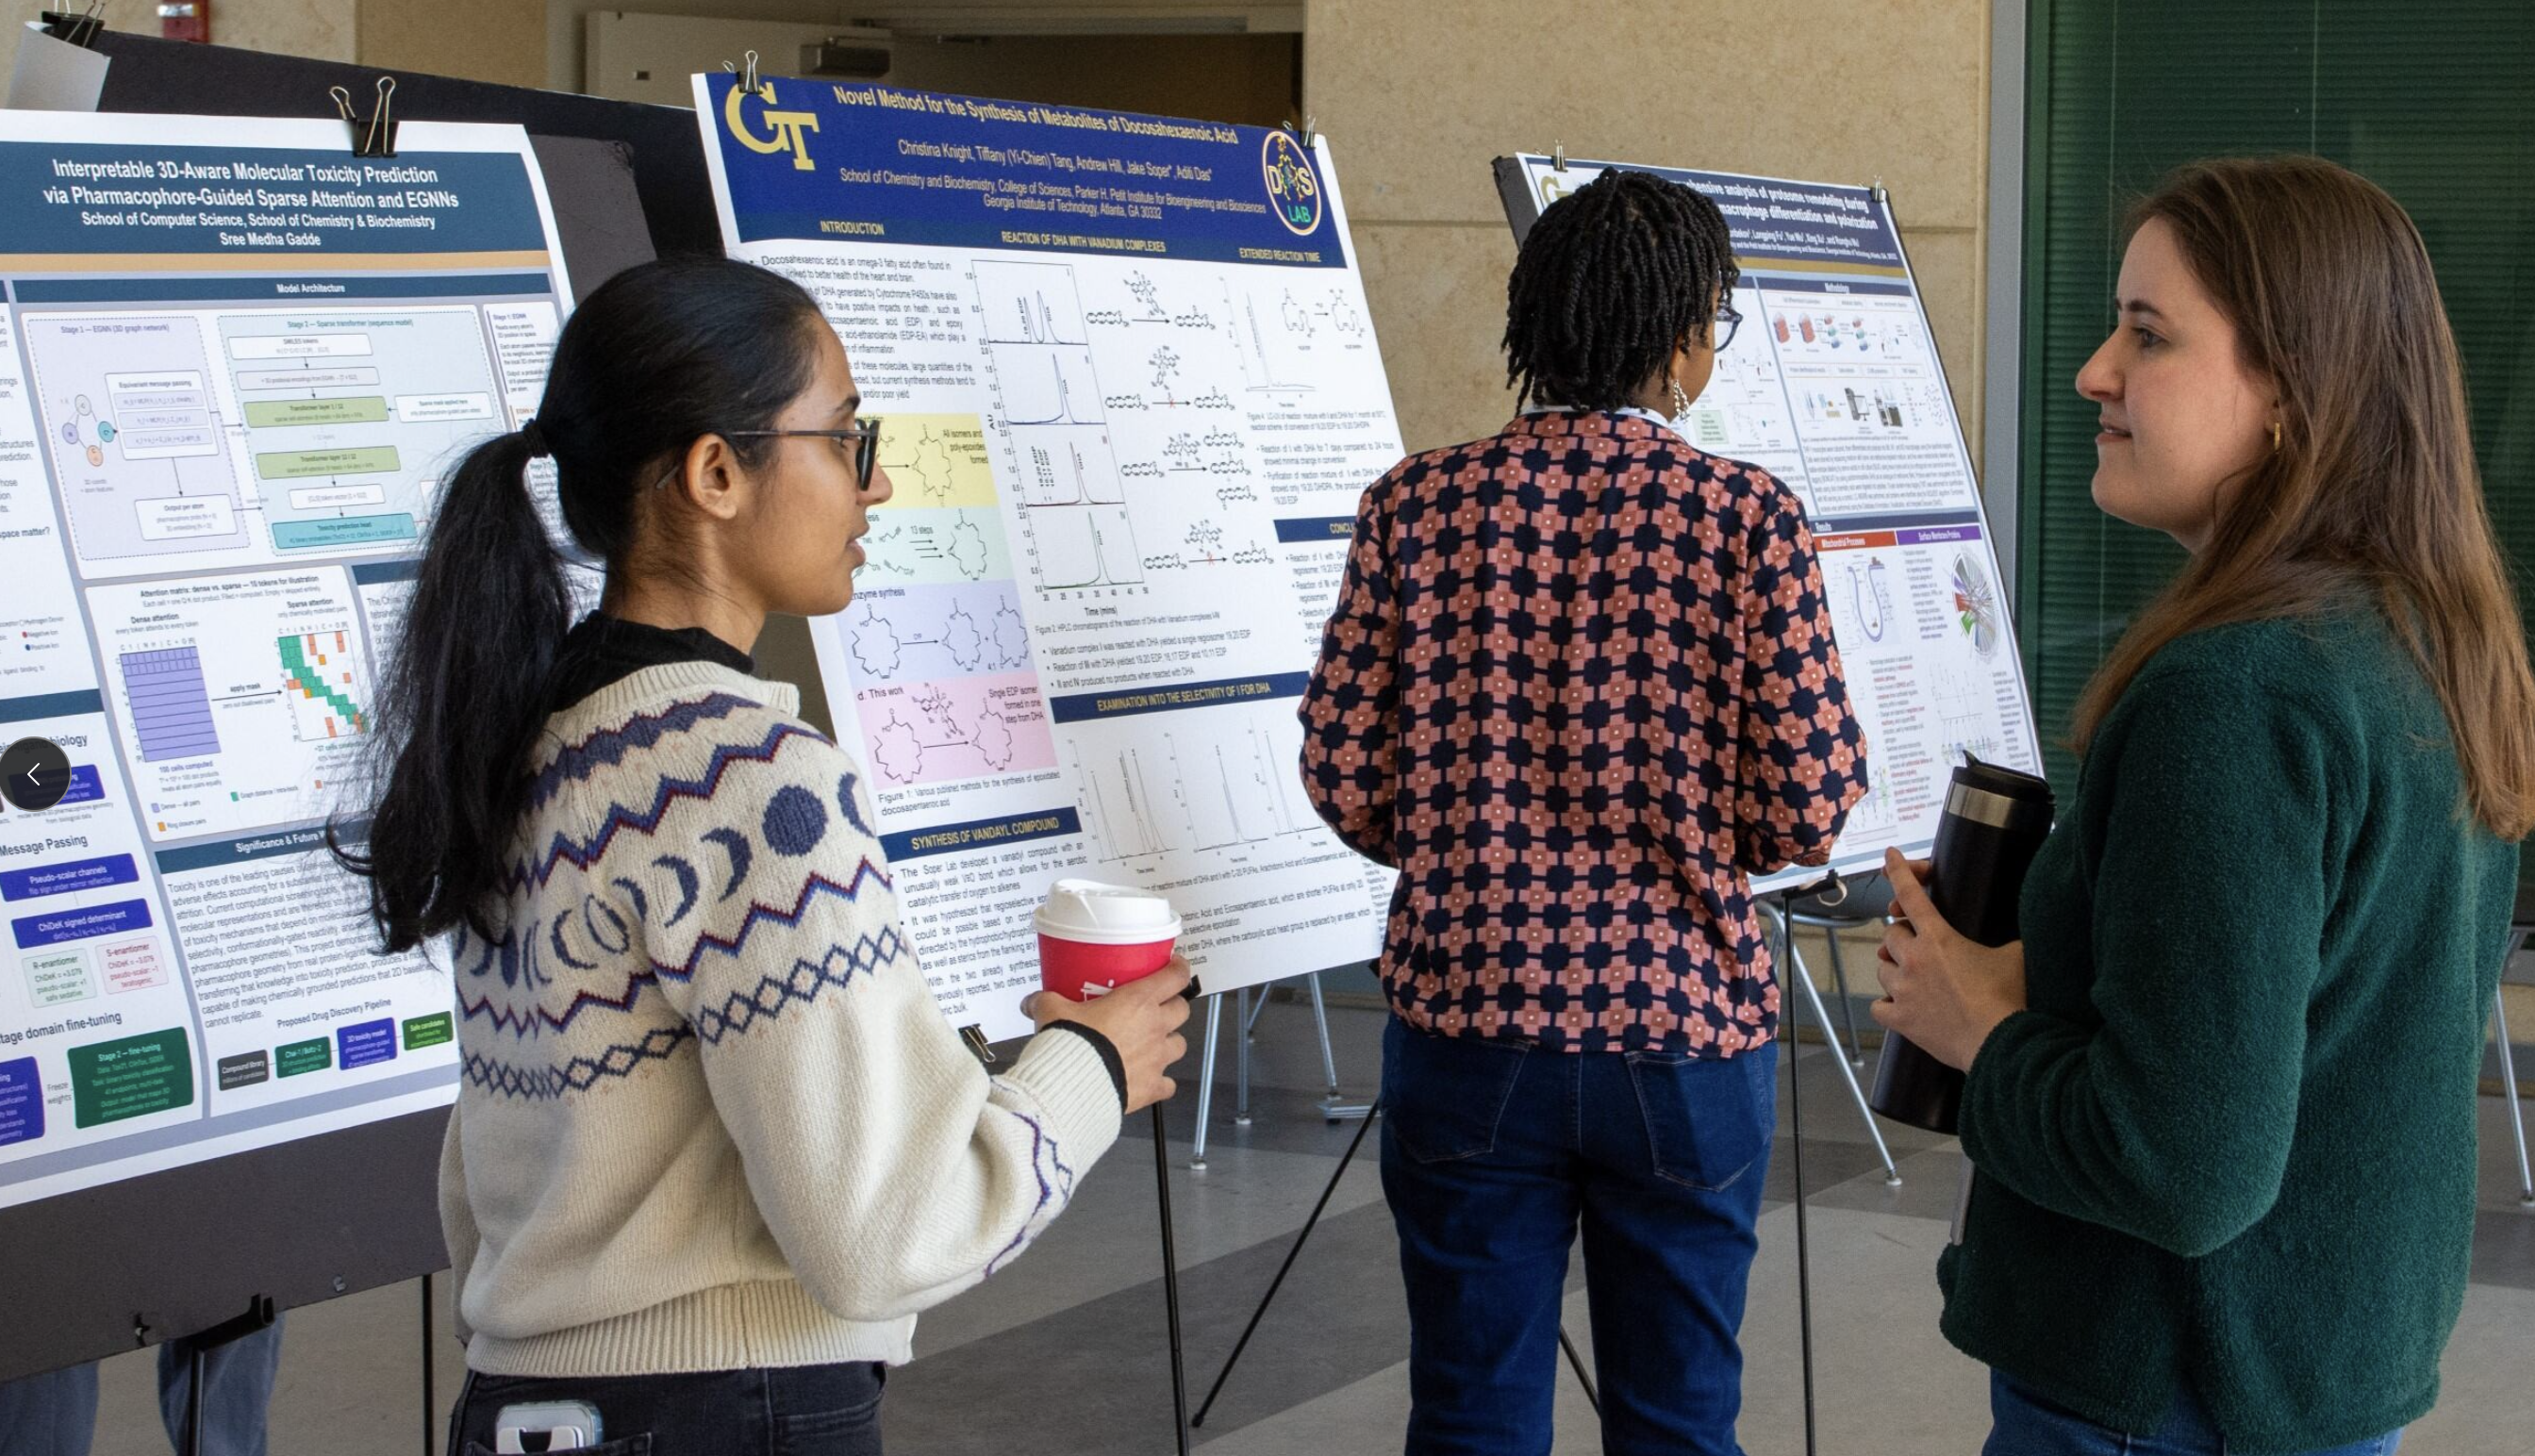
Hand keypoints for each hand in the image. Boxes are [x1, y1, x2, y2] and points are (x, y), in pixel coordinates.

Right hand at [1026, 956, 1192, 1112]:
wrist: (1072, 1086)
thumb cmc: (1071, 1044)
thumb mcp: (1053, 1012)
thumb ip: (1045, 1002)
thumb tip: (1031, 1001)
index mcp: (1137, 1002)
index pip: (1174, 977)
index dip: (1179, 968)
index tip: (1175, 965)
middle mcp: (1154, 1028)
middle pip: (1182, 1009)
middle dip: (1174, 1006)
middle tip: (1159, 1006)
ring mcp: (1157, 1059)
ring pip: (1180, 1044)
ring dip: (1171, 1042)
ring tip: (1155, 1043)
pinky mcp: (1152, 1087)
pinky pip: (1168, 1084)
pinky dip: (1162, 1082)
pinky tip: (1151, 1079)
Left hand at [1870, 848, 2026, 1071]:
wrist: (1999, 1043)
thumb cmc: (2008, 1000)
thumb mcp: (2014, 957)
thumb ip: (2008, 939)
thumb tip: (2018, 933)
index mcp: (1939, 938)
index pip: (1911, 894)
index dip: (1899, 871)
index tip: (1889, 856)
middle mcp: (1914, 960)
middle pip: (1890, 934)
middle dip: (1902, 936)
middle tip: (1918, 946)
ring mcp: (1903, 990)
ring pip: (1881, 967)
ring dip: (1894, 967)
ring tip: (1915, 977)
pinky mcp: (1899, 1019)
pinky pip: (1878, 1005)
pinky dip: (1887, 1003)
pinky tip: (1901, 1004)